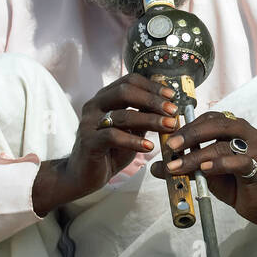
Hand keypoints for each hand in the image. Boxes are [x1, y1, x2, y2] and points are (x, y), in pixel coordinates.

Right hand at [31, 73, 176, 216]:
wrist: (83, 175)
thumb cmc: (110, 151)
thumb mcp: (131, 131)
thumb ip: (144, 117)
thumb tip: (169, 107)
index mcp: (105, 98)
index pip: (129, 81)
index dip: (152, 86)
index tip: (172, 96)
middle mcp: (94, 105)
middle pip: (125, 92)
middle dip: (152, 100)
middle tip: (173, 110)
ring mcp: (89, 122)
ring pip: (123, 115)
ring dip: (150, 120)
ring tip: (169, 126)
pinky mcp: (88, 141)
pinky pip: (113, 136)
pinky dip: (134, 141)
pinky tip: (149, 146)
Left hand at [152, 112, 256, 231]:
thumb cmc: (234, 183)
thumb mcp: (205, 172)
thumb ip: (185, 165)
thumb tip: (156, 166)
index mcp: (235, 127)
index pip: (210, 118)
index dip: (189, 125)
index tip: (169, 137)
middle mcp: (247, 133)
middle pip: (217, 125)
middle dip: (191, 134)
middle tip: (172, 146)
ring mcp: (255, 149)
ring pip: (223, 145)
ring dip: (197, 156)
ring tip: (178, 166)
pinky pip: (239, 162)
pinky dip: (220, 164)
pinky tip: (204, 169)